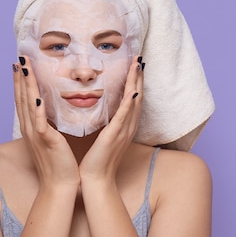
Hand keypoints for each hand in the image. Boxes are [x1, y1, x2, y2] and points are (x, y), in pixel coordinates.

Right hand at [13, 56, 79, 187]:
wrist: (59, 185)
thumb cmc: (59, 163)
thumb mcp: (52, 139)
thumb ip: (50, 124)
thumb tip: (51, 112)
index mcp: (32, 127)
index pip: (24, 100)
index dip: (21, 82)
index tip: (20, 65)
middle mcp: (30, 129)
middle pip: (22, 98)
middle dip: (20, 77)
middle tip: (19, 58)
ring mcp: (36, 134)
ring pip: (28, 105)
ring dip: (26, 85)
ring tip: (24, 68)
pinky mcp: (46, 141)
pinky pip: (40, 123)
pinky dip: (37, 109)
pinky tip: (37, 96)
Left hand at [79, 56, 143, 181]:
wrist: (96, 179)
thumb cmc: (97, 159)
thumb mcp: (103, 136)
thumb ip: (106, 122)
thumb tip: (102, 109)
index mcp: (125, 125)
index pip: (132, 98)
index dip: (135, 80)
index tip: (134, 63)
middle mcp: (128, 126)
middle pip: (138, 95)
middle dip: (139, 76)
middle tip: (139, 57)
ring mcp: (124, 130)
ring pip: (134, 101)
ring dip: (136, 82)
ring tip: (137, 65)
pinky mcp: (115, 135)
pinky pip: (124, 116)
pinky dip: (129, 103)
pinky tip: (132, 91)